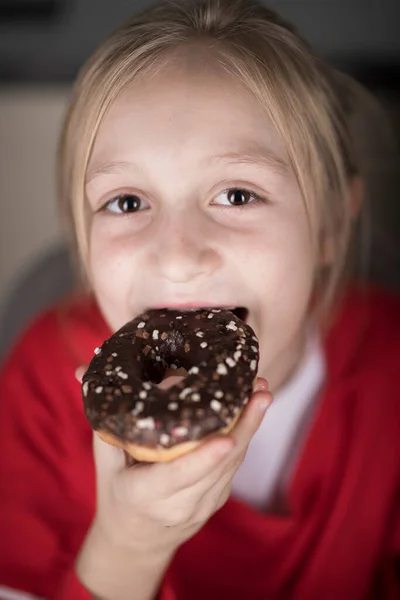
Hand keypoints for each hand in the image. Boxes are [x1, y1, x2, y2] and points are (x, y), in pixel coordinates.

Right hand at [75, 366, 271, 597]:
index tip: (227, 437)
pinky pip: (234, 466)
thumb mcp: (105, 460)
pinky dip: (246, 436)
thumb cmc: (117, 492)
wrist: (135, 540)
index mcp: (146, 495)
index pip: (179, 476)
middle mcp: (179, 505)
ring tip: (261, 392)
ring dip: (252, 426)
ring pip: (234, 464)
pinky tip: (253, 410)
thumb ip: (103, 418)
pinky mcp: (217, 499)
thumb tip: (81, 371)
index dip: (204, 458)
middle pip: (219, 465)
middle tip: (259, 392)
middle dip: (245, 426)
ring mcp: (203, 505)